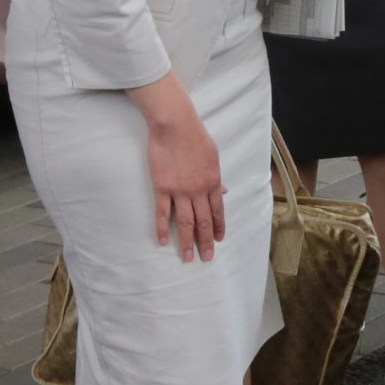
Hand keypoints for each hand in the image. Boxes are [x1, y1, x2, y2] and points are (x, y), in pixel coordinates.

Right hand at [146, 113, 225, 261]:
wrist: (176, 126)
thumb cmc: (196, 138)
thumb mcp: (213, 157)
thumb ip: (216, 177)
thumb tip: (223, 192)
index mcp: (213, 182)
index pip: (217, 211)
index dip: (218, 227)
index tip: (218, 240)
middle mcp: (199, 190)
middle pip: (203, 221)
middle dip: (205, 241)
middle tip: (206, 258)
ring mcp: (180, 190)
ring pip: (184, 222)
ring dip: (186, 241)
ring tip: (186, 257)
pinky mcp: (161, 188)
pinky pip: (162, 213)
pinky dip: (162, 229)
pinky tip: (163, 241)